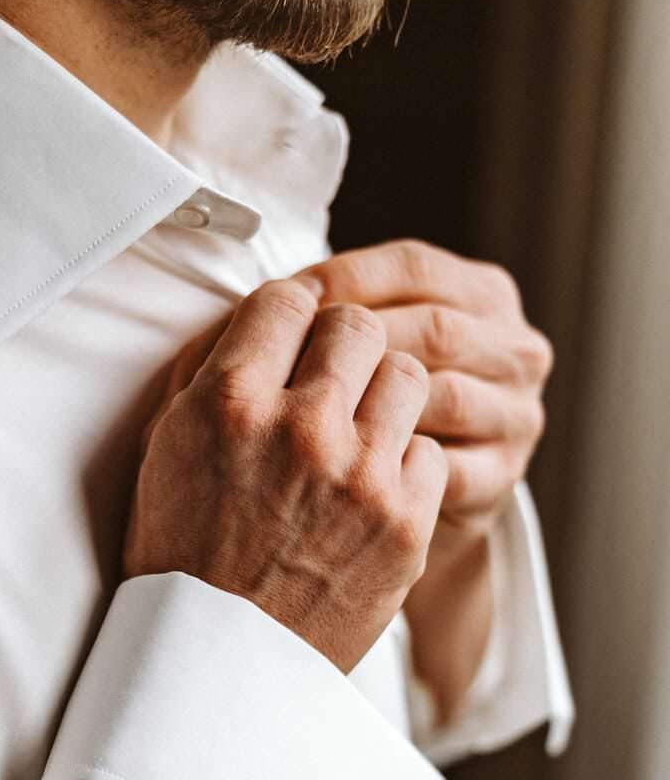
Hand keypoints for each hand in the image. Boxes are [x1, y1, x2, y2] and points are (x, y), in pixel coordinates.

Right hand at [123, 279, 448, 674]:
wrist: (215, 664)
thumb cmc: (180, 556)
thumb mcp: (166, 451)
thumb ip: (209, 375)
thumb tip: (255, 317)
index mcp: (228, 404)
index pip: (287, 298)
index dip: (293, 313)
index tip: (295, 336)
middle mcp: (300, 429)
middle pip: (357, 326)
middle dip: (344, 348)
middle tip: (332, 382)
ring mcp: (360, 477)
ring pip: (408, 375)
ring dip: (385, 396)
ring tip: (360, 432)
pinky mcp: (404, 524)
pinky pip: (430, 450)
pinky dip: (406, 466)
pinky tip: (373, 491)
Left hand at [295, 239, 552, 566]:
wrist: (394, 513)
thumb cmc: (362, 408)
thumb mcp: (360, 343)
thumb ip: (334, 311)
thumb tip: (263, 295)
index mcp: (484, 293)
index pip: (413, 267)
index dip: (344, 277)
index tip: (284, 299)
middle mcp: (516, 346)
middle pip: (434, 327)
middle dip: (353, 342)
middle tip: (289, 362)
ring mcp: (517, 413)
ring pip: (445, 394)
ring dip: (372, 406)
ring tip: (306, 417)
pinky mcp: (503, 477)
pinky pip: (446, 467)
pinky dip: (390, 466)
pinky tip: (340, 468)